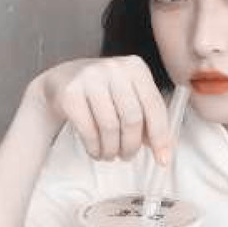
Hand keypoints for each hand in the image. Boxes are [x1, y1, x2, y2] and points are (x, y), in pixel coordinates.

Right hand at [26, 56, 170, 162]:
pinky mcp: (70, 92)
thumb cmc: (105, 92)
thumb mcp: (130, 96)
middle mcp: (114, 67)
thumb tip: (164, 150)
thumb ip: (148, 118)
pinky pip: (88, 130)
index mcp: (136, 67)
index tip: (163, 159)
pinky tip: (96, 151)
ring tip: (111, 155)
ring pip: (110, 126)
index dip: (161, 136)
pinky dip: (95, 147)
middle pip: (132, 118)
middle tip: (128, 156)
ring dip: (112, 149)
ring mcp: (90, 77)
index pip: (154, 105)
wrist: (63, 80)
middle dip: (132, 145)